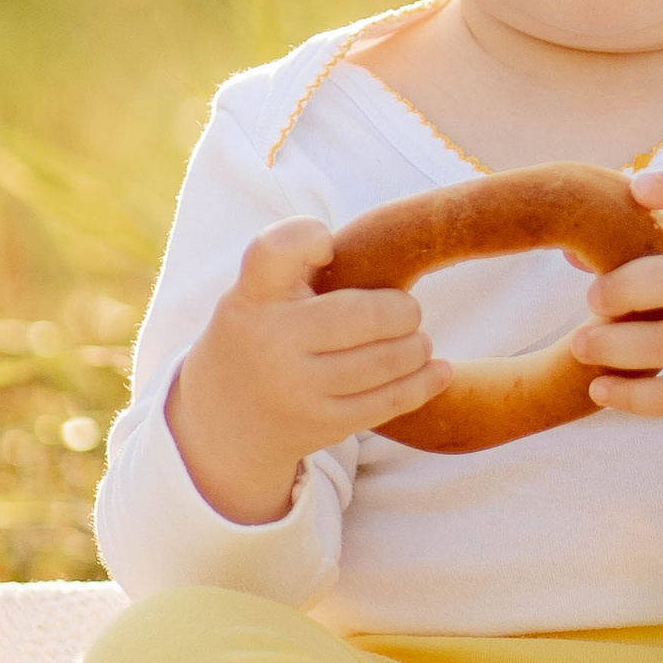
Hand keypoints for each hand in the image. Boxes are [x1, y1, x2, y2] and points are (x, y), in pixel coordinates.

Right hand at [168, 221, 447, 525]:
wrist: (224, 422)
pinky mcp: (322, 425)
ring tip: (417, 342)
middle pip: (361, 316)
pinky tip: (438, 371)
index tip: (327, 247)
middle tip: (409, 311)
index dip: (307, 237)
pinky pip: (387, 403)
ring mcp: (296, 388)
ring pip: (383, 362)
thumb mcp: (258, 295)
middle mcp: (271, 341)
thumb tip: (384, 246)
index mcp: (254, 296)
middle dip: (402, 311)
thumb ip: (299, 265)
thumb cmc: (260, 335)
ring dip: (416, 347)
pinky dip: (423, 383)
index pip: (274, 252)